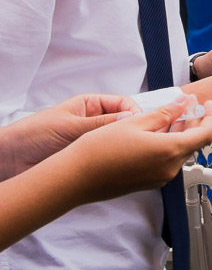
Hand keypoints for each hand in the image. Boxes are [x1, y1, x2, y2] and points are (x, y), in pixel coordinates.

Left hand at [0, 94, 138, 179]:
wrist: (9, 160)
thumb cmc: (33, 135)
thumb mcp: (70, 126)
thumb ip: (101, 123)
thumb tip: (130, 118)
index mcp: (91, 105)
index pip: (123, 104)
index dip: (134, 113)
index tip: (139, 126)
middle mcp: (94, 121)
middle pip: (123, 123)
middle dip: (132, 131)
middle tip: (139, 142)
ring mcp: (92, 140)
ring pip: (117, 141)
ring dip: (123, 146)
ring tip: (128, 154)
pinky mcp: (88, 158)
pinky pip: (108, 156)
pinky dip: (115, 160)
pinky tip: (118, 164)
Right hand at [70, 95, 211, 203]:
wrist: (75, 178)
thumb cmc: (100, 149)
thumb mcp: (135, 122)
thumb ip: (164, 113)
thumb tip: (184, 103)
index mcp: (171, 151)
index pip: (206, 134)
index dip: (211, 116)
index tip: (207, 103)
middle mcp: (170, 169)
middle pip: (194, 142)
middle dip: (195, 121)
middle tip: (187, 103)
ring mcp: (160, 178)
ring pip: (181, 151)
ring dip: (181, 132)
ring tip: (172, 113)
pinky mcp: (149, 182)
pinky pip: (168, 161)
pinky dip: (170, 144)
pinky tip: (158, 131)